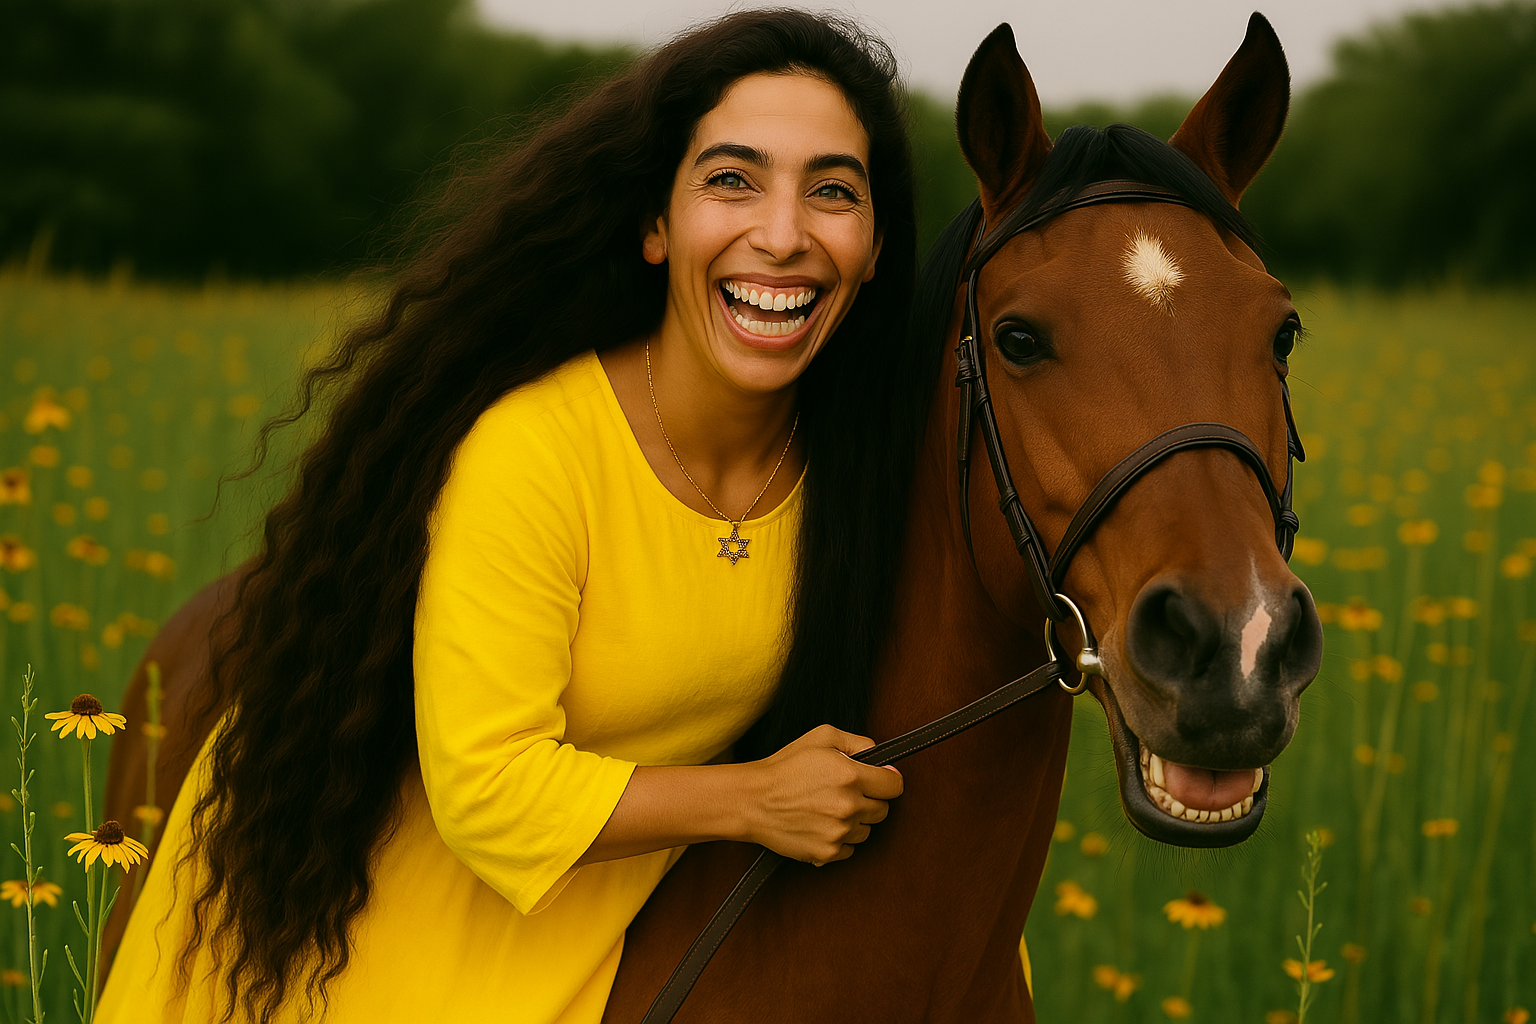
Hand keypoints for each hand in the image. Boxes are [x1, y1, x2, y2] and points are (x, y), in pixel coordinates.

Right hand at [742, 724, 903, 865]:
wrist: (752, 800)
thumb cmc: (784, 766)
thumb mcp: (821, 737)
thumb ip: (858, 742)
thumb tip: (881, 757)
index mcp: (851, 775)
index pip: (895, 785)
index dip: (887, 780)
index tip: (878, 780)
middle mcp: (849, 806)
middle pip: (883, 810)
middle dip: (869, 800)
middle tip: (845, 792)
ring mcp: (839, 832)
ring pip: (866, 830)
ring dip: (854, 821)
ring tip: (828, 808)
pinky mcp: (827, 852)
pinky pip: (849, 849)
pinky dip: (839, 839)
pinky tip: (820, 825)